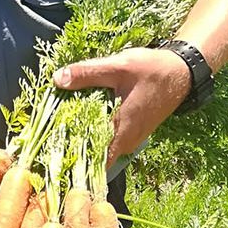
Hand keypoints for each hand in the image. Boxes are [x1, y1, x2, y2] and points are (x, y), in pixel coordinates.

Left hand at [52, 47, 191, 167]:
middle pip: (91, 151)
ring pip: (98, 142)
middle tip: (44, 130)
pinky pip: (106, 133)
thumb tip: (57, 79)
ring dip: (79, 131)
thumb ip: (87, 73)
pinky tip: (76, 111)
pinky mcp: (131, 128)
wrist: (182, 71)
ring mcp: (129, 136)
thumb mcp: (118, 67)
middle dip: (69, 141)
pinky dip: (91, 124)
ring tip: (54, 119)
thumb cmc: (153, 71)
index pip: (91, 160)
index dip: (69, 157)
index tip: (47, 149)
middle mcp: (125, 141)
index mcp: (121, 133)